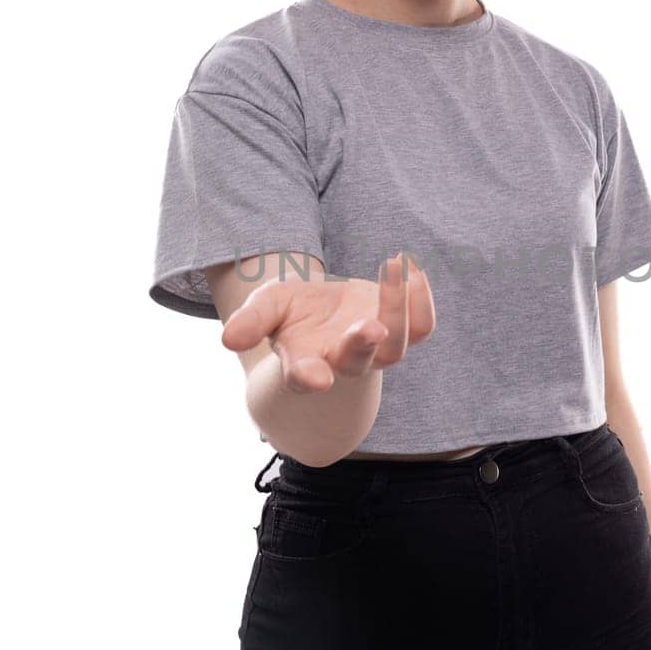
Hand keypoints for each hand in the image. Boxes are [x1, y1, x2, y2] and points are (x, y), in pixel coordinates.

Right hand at [219, 251, 435, 392]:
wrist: (322, 312)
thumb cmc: (290, 313)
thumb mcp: (265, 308)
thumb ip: (250, 322)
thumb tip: (228, 339)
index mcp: (304, 362)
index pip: (306, 377)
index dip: (310, 378)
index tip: (316, 379)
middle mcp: (343, 361)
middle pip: (359, 363)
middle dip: (363, 346)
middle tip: (370, 328)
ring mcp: (376, 349)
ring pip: (397, 345)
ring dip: (398, 311)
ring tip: (392, 269)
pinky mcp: (400, 329)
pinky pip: (421, 327)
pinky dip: (422, 302)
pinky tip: (413, 271)